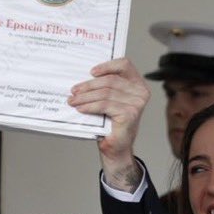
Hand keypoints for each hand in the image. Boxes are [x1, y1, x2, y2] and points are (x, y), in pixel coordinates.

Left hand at [68, 58, 149, 190]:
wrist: (116, 149)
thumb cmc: (111, 125)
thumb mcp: (109, 101)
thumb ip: (104, 88)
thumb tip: (83, 79)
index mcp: (137, 84)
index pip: (124, 65)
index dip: (107, 65)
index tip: (91, 72)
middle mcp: (140, 92)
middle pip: (110, 80)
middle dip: (89, 85)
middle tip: (74, 91)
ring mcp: (136, 103)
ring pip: (105, 93)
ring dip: (85, 97)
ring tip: (73, 101)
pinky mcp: (130, 114)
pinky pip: (104, 105)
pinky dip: (90, 106)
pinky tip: (81, 109)